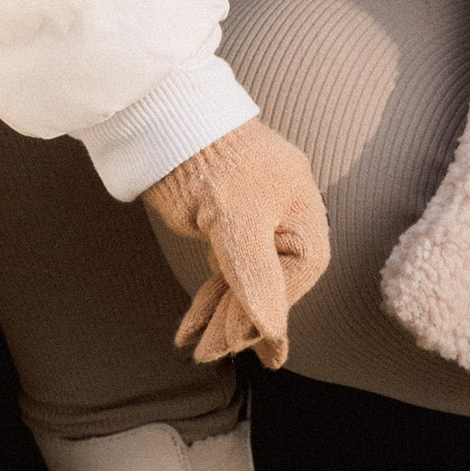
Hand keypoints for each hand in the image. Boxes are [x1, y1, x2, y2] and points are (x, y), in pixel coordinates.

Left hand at [142, 120, 329, 371]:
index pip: (296, 278)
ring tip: (195, 348)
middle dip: (237, 320)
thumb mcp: (236, 223)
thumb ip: (257, 279)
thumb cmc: (211, 160)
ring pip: (242, 282)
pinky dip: (207, 300)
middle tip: (208, 352)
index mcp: (303, 213)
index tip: (248, 345)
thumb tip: (274, 333)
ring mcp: (254, 224)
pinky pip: (223, 273)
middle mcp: (284, 220)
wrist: (166, 118)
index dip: (270, 312)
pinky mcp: (224, 227)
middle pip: (268, 284)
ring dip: (218, 316)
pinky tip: (189, 329)